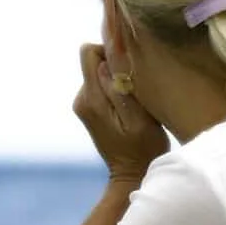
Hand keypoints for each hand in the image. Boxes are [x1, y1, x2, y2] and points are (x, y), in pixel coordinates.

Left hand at [74, 44, 169, 182]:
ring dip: (119, 79)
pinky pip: (103, 85)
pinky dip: (117, 89)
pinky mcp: (91, 109)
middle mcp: (82, 99)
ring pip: (100, 72)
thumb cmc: (144, 150)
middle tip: (139, 87)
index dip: (112, 48)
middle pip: (94, 60)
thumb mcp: (140, 119)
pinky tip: (131, 107)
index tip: (132, 63)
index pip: (90, 52)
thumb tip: (108, 59)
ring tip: (137, 101)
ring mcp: (84, 105)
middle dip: (117, 66)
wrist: (132, 176)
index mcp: (92, 99)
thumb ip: (122, 88)